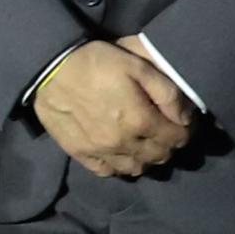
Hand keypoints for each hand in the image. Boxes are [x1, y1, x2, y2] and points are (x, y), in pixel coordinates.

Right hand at [34, 40, 190, 178]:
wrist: (50, 67)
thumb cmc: (97, 62)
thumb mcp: (138, 65)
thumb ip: (167, 92)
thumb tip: (184, 118)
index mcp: (140, 120)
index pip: (177, 138)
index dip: (184, 131)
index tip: (181, 123)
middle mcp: (122, 142)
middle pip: (159, 156)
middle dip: (168, 145)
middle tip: (164, 132)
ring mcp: (100, 151)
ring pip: (136, 168)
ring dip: (146, 158)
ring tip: (144, 144)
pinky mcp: (80, 153)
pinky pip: (107, 171)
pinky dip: (119, 166)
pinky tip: (120, 153)